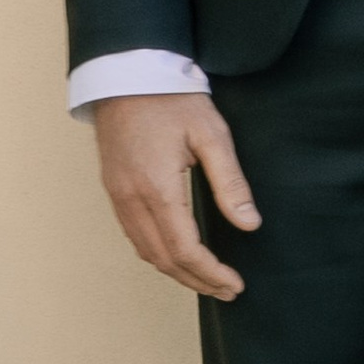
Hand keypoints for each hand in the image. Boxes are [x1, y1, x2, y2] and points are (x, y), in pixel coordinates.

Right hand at [93, 91, 260, 300]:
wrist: (128, 73)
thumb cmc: (172, 99)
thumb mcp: (212, 134)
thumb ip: (231, 182)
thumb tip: (249, 224)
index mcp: (158, 188)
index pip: (185, 249)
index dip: (211, 273)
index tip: (235, 284)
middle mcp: (131, 199)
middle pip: (163, 259)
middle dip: (197, 281)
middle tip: (228, 290)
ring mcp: (117, 196)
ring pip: (145, 251)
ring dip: (176, 272)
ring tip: (207, 280)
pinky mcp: (113, 189)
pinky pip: (134, 235)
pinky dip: (158, 254)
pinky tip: (178, 255)